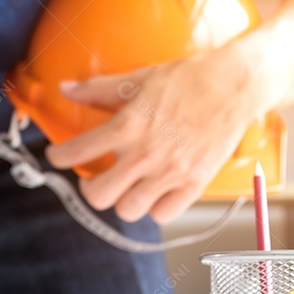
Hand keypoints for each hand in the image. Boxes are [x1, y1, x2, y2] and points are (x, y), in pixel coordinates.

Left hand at [45, 48, 268, 224]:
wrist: (236, 84)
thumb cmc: (188, 79)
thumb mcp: (137, 79)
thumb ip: (98, 89)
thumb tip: (66, 89)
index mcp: (127, 126)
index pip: (77, 152)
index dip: (59, 157)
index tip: (58, 156)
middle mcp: (145, 154)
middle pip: (99, 196)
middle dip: (90, 189)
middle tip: (94, 179)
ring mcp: (170, 172)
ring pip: (129, 210)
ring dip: (123, 200)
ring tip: (126, 186)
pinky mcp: (194, 183)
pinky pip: (162, 214)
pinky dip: (155, 207)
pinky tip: (154, 191)